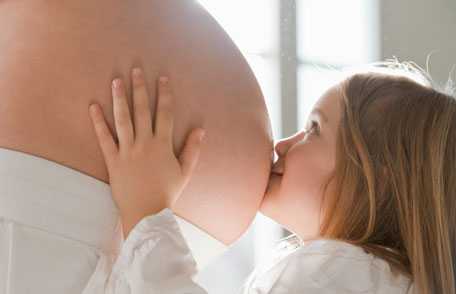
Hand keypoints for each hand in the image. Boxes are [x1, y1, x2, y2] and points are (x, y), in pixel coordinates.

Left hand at [88, 67, 205, 237]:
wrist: (147, 213)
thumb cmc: (168, 193)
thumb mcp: (185, 171)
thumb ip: (193, 149)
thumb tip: (201, 129)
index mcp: (163, 145)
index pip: (164, 114)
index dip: (164, 95)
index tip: (162, 79)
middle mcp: (144, 143)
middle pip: (142, 111)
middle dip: (139, 88)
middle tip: (135, 70)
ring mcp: (127, 151)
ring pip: (123, 120)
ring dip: (119, 99)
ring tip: (116, 81)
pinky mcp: (113, 160)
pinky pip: (104, 138)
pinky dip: (97, 123)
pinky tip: (93, 107)